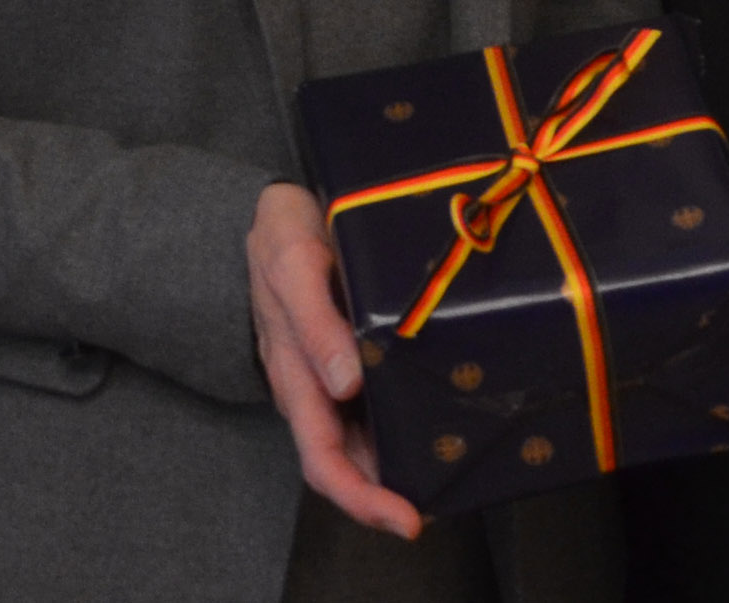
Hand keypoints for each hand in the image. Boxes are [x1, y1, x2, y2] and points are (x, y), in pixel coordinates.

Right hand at [248, 182, 423, 540]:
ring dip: (398, 469)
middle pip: (345, 464)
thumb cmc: (282, 236)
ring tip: (447, 478)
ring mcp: (332, 377)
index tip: (406, 519)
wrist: (281, 209)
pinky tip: (438, 427)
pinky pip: (377, 408)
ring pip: (364, 442)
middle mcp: (314, 389)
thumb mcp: (292, 266)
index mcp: (294, 377)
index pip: (323, 459)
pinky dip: (404, 428)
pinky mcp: (353, 359)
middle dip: (386, 498)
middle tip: (437, 510)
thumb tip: (346, 384)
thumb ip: (315, 323)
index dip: (361, 498)